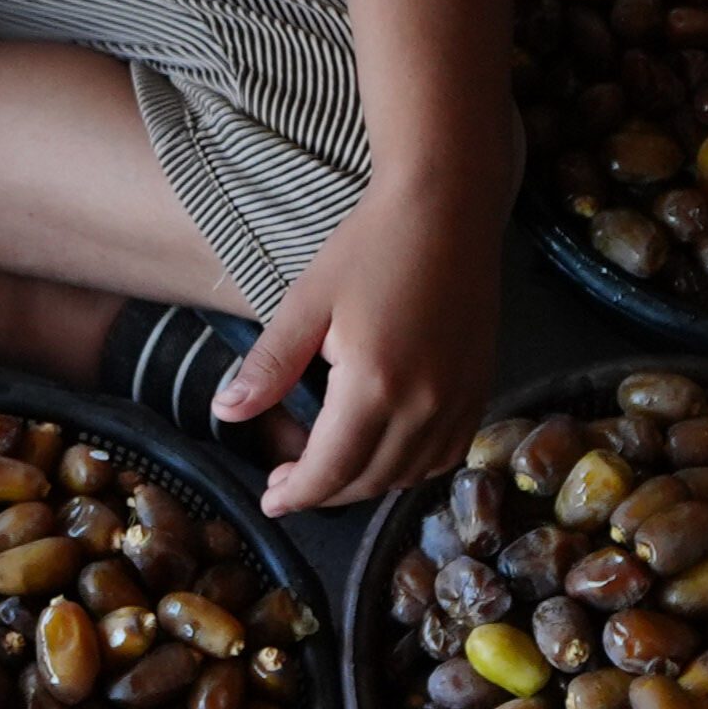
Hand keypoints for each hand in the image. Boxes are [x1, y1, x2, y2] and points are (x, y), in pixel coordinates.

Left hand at [210, 175, 497, 517]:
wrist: (447, 208)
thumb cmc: (371, 246)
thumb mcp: (307, 302)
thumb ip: (269, 366)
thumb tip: (227, 413)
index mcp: (374, 386)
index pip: (330, 470)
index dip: (296, 494)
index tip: (270, 499)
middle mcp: (424, 405)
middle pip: (368, 480)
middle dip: (324, 492)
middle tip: (289, 482)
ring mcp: (460, 400)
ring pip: (408, 474)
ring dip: (366, 482)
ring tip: (331, 467)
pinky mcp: (480, 388)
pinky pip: (445, 453)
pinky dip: (410, 466)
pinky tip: (384, 450)